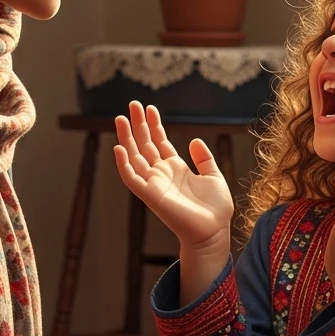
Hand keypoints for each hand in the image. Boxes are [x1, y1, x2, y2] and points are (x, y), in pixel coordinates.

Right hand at [114, 103, 232, 251]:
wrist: (214, 231)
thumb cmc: (215, 209)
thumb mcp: (213, 176)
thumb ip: (204, 159)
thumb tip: (194, 140)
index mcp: (175, 168)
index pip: (159, 142)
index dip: (153, 124)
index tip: (149, 108)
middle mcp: (161, 174)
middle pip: (144, 145)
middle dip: (138, 124)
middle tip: (132, 104)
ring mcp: (154, 184)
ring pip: (134, 157)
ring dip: (126, 138)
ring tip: (121, 118)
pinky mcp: (151, 196)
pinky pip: (132, 179)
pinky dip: (124, 165)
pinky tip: (119, 148)